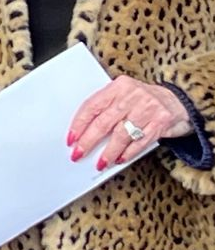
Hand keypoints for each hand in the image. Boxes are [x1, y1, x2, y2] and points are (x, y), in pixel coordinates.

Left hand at [69, 75, 190, 169]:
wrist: (178, 101)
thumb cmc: (143, 101)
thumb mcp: (124, 96)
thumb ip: (107, 109)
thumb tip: (82, 133)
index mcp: (118, 86)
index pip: (92, 106)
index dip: (79, 124)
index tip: (71, 139)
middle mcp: (133, 95)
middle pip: (105, 121)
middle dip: (89, 141)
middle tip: (78, 154)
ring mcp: (149, 107)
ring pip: (122, 134)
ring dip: (109, 151)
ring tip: (100, 162)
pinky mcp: (162, 121)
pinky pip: (140, 141)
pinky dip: (128, 152)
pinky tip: (119, 159)